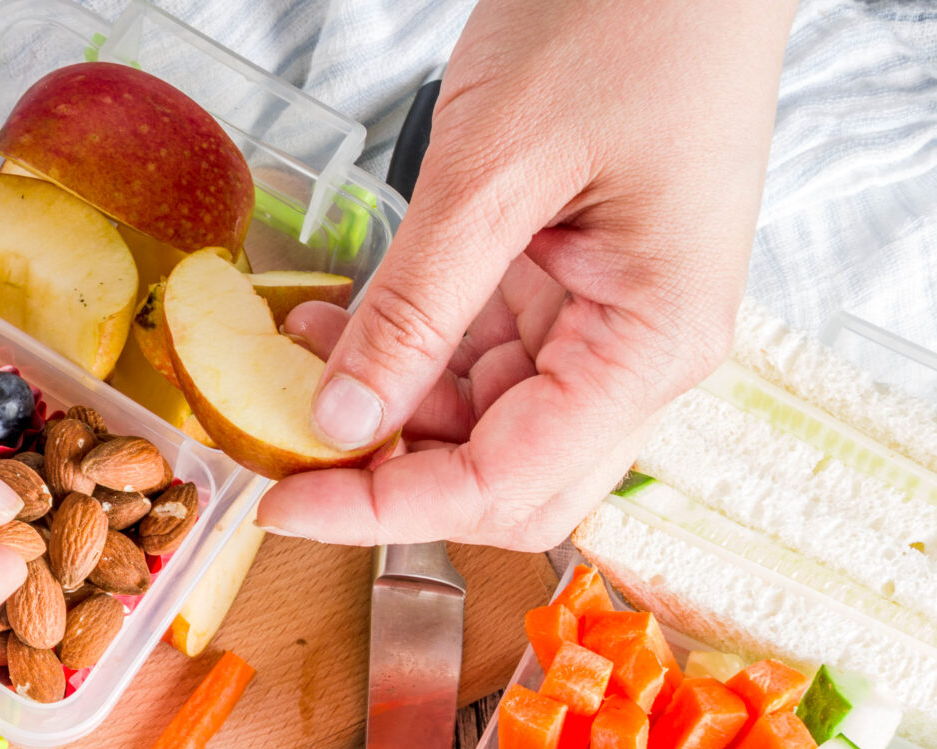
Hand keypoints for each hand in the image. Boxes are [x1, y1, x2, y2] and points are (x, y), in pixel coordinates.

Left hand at [256, 0, 795, 549]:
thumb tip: (341, 421)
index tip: (285, 504)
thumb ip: (415, 304)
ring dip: (386, 415)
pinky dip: (405, 356)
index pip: (506, 484)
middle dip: (392, 479)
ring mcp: (607, 321)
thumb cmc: (634, 17)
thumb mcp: (494, 165)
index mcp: (651, 343)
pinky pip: (479, 358)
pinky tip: (338, 330)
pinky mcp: (573, 286)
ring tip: (293, 363)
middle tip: (285, 452)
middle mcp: (640, 353)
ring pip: (482, 426)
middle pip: (504, 481)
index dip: (386, 511)